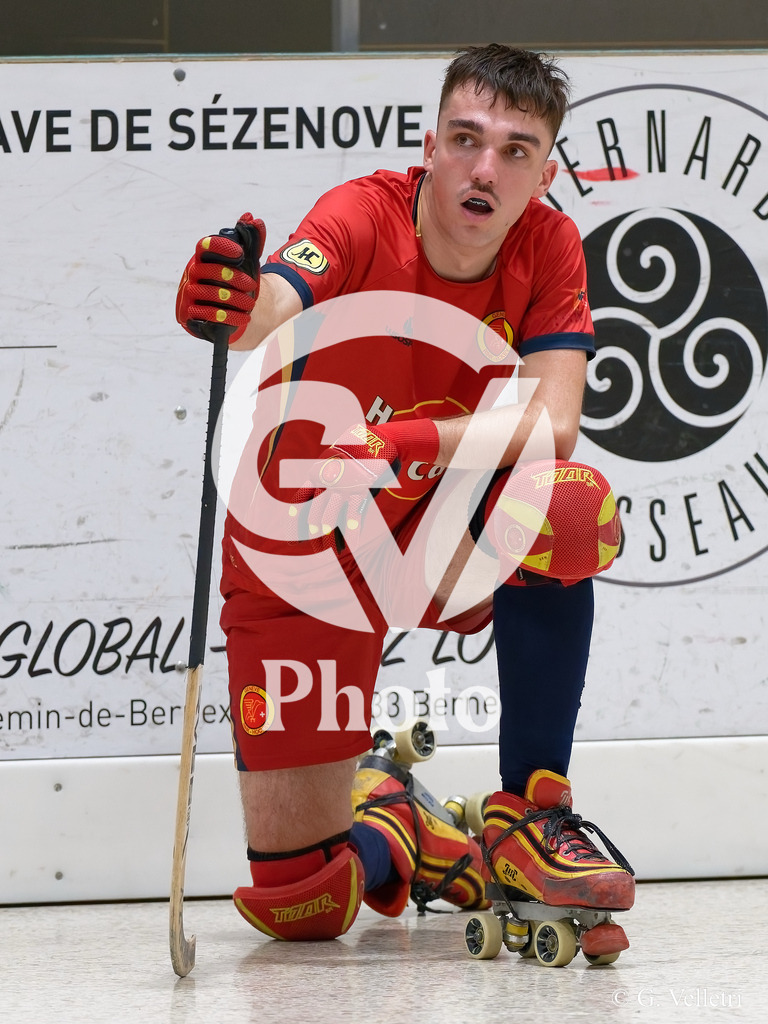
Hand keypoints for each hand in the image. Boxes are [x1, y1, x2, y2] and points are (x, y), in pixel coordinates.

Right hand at [176, 213, 264, 342]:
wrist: (230, 310)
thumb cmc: (236, 281)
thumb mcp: (246, 260)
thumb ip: (250, 240)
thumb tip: (253, 218)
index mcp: (203, 258)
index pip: (205, 246)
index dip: (221, 248)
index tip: (240, 253)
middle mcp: (192, 273)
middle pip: (207, 271)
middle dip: (232, 278)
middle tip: (251, 285)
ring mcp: (188, 294)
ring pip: (206, 293)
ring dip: (232, 299)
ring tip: (250, 304)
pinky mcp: (189, 314)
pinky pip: (204, 314)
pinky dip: (226, 317)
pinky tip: (244, 317)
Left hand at [289, 424, 398, 548]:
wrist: (376, 439)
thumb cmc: (355, 451)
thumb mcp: (334, 460)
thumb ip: (326, 476)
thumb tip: (318, 490)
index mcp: (318, 473)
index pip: (302, 498)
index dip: (296, 518)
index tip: (292, 535)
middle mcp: (328, 481)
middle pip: (316, 511)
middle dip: (314, 532)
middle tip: (316, 547)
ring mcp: (344, 485)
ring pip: (333, 515)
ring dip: (332, 534)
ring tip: (332, 549)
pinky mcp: (361, 488)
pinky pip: (355, 511)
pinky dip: (354, 528)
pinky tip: (353, 541)